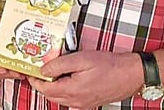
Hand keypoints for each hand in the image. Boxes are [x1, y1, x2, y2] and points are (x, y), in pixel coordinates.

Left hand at [27, 50, 142, 107]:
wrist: (132, 74)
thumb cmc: (109, 65)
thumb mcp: (81, 59)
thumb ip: (59, 65)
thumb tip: (43, 70)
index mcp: (72, 91)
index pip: (44, 89)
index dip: (35, 80)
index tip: (31, 71)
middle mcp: (76, 101)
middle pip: (50, 95)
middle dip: (42, 83)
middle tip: (40, 69)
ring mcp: (83, 104)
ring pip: (60, 98)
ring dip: (53, 87)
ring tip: (53, 72)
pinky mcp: (89, 103)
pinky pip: (70, 99)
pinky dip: (64, 90)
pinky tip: (67, 78)